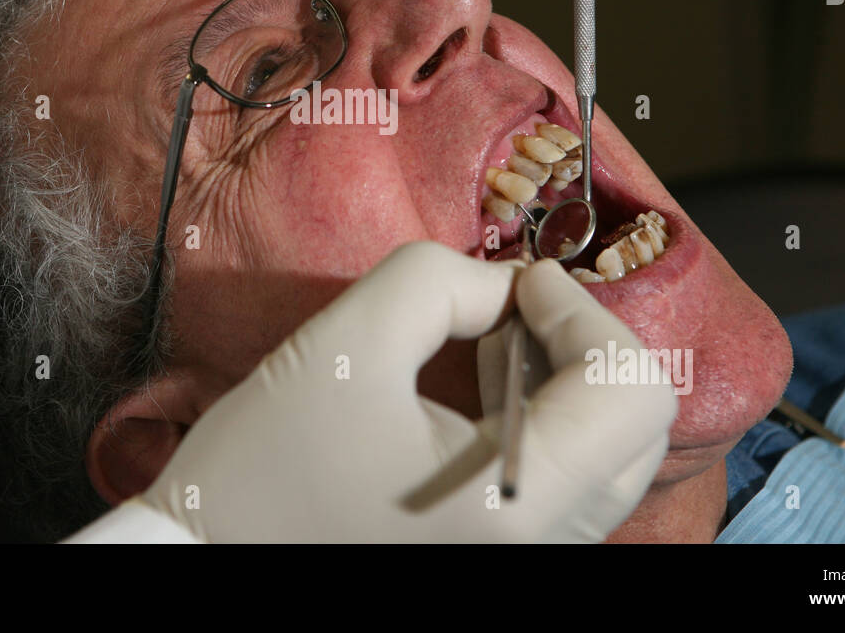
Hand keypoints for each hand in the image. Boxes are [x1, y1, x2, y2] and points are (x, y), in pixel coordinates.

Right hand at [134, 243, 673, 541]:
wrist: (205, 565)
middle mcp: (541, 548)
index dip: (583, 312)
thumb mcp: (346, 340)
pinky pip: (568, 483)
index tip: (521, 283)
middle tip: (512, 312)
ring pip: (609, 455)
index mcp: (515, 503)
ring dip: (567, 381)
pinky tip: (476, 396)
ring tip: (485, 350)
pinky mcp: (503, 559)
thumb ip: (440, 280)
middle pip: (639, 427)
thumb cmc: (265, 470)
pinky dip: (544, 422)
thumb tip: (505, 287)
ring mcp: (528, 561)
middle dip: (584, 344)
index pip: (630, 391)